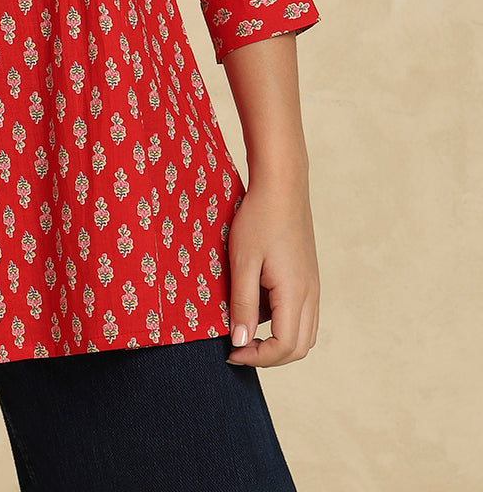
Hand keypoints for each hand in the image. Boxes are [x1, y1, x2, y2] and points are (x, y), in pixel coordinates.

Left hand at [225, 172, 319, 366]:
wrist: (282, 185)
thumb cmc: (258, 218)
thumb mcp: (243, 261)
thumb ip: (243, 304)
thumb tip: (240, 342)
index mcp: (295, 293)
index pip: (284, 347)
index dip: (257, 358)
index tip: (230, 352)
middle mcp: (311, 294)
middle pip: (299, 348)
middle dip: (269, 356)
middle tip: (237, 347)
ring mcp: (312, 285)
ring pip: (304, 332)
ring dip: (277, 340)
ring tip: (245, 327)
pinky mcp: (308, 276)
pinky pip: (302, 313)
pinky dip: (282, 322)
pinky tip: (256, 303)